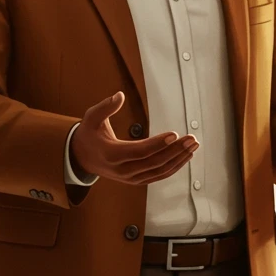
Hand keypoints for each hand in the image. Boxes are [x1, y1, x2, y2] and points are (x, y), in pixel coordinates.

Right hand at [70, 91, 197, 185]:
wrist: (82, 158)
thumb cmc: (89, 135)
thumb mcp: (91, 118)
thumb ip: (105, 107)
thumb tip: (120, 95)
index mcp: (112, 155)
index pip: (139, 151)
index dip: (158, 144)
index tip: (174, 134)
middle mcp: (122, 170)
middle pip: (154, 162)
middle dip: (175, 150)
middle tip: (191, 139)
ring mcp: (131, 178)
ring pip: (159, 171)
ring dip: (179, 159)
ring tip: (193, 146)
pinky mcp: (137, 180)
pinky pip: (158, 176)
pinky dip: (174, 167)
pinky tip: (185, 157)